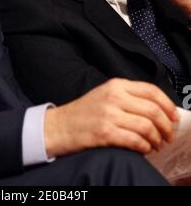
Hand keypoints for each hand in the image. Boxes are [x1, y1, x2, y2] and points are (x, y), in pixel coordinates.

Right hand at [44, 79, 178, 157]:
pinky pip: (135, 140)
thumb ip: (128, 97)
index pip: (151, 90)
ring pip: (147, 126)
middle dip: (166, 126)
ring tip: (155, 144)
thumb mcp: (105, 94)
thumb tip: (157, 109)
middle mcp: (113, 97)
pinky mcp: (105, 132)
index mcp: (116, 85)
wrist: (59, 126)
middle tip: (167, 135)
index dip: (167, 104)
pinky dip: (144, 147)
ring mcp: (109, 114)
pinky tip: (143, 149)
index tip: (174, 116)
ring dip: (156, 139)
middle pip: (152, 109)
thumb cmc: (84, 112)